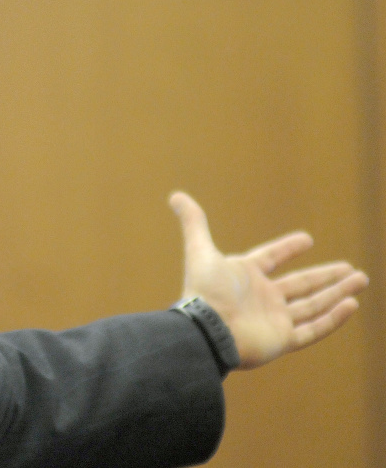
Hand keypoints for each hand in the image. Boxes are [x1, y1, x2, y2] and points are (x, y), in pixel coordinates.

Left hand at [169, 191, 367, 369]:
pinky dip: (332, 319)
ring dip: (337, 292)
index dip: (287, 248)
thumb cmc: (204, 292)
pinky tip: (351, 305)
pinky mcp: (282, 340)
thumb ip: (193, 223)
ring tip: (361, 279)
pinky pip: (313, 329)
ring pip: (313, 305)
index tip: (307, 239)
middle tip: (351, 268)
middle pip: (300, 284)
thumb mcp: (200, 251)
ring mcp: (273, 320)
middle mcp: (261, 298)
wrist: (206, 331)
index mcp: (244, 277)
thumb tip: (175, 196)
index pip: (270, 258)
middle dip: (326, 276)